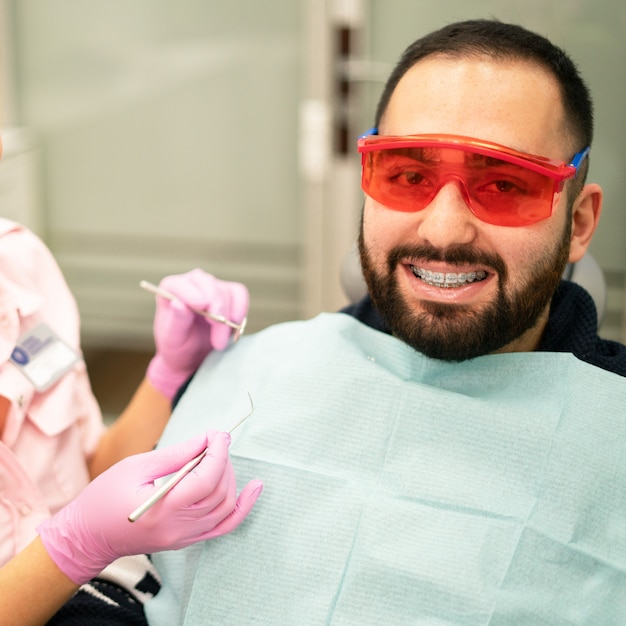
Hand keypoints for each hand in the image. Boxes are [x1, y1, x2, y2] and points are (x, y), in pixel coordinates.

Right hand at [37, 432, 262, 584]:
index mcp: (161, 509)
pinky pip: (224, 527)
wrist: (87, 538)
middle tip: (216, 440)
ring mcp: (184, 538)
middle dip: (223, 461)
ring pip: (225, 507)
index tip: (219, 434)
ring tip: (220, 457)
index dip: (218, 453)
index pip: (205, 480)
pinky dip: (242, 508)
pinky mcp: (186, 541)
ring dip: (230, 478)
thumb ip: (176, 455)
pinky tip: (254, 489)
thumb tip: (207, 439)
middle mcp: (177, 528)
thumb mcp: (136, 467)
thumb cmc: (104, 498)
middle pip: (218, 492)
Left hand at [146, 269, 248, 398]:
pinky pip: (239, 294)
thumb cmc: (178, 345)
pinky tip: (234, 324)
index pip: (181, 284)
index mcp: (171, 288)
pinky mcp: (228, 293)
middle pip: (208, 284)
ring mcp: (211, 286)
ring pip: (225, 292)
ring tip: (219, 342)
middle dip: (216, 308)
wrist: (192, 354)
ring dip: (227, 318)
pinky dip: (240, 309)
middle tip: (216, 334)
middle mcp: (191, 283)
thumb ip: (176, 320)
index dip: (192, 293)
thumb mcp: (173, 338)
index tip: (202, 306)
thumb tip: (178, 303)